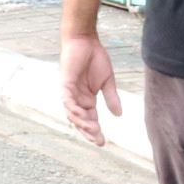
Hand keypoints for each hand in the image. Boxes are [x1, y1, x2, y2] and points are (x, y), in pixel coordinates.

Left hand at [62, 31, 121, 145]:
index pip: (90, 119)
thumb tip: (118, 115)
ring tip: (92, 130)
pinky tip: (81, 115)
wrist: (86, 41)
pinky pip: (67, 100)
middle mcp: (77, 98)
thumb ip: (111, 98)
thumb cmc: (95, 59)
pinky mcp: (65, 84)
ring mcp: (70, 92)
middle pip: (81, 120)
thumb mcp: (107, 81)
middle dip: (88, 131)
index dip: (95, 130)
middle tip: (98, 141)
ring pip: (72, 113)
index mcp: (87, 99)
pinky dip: (73, 108)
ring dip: (82, 123)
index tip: (103, 142)